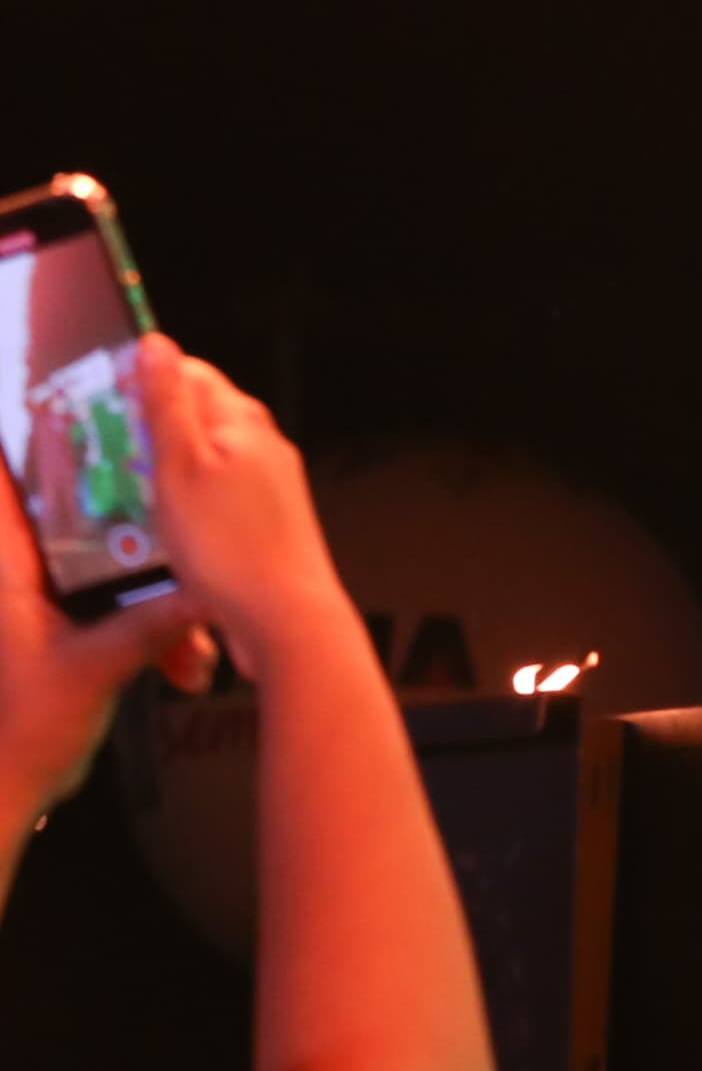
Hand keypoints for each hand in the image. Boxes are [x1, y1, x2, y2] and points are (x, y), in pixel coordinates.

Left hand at [0, 374, 211, 834]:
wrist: (12, 789)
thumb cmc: (30, 731)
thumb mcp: (95, 671)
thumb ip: (148, 626)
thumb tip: (201, 591)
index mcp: (12, 574)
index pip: (0, 490)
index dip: (10, 443)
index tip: (33, 393)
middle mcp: (22, 577)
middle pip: (48, 501)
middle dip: (91, 472)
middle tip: (136, 436)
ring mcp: (43, 601)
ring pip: (88, 546)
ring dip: (136, 552)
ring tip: (174, 539)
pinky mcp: (67, 626)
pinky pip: (112, 590)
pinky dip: (149, 605)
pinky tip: (187, 642)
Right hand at [137, 338, 355, 676]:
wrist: (283, 615)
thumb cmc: (229, 545)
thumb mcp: (180, 467)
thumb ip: (168, 405)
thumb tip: (157, 344)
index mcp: (243, 421)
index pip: (194, 374)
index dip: (149, 381)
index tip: (108, 403)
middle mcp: (264, 444)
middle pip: (201, 416)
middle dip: (156, 427)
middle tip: (113, 453)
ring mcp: (271, 482)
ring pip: (209, 458)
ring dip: (170, 469)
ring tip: (136, 493)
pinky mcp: (269, 518)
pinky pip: (219, 494)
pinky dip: (189, 501)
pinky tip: (171, 526)